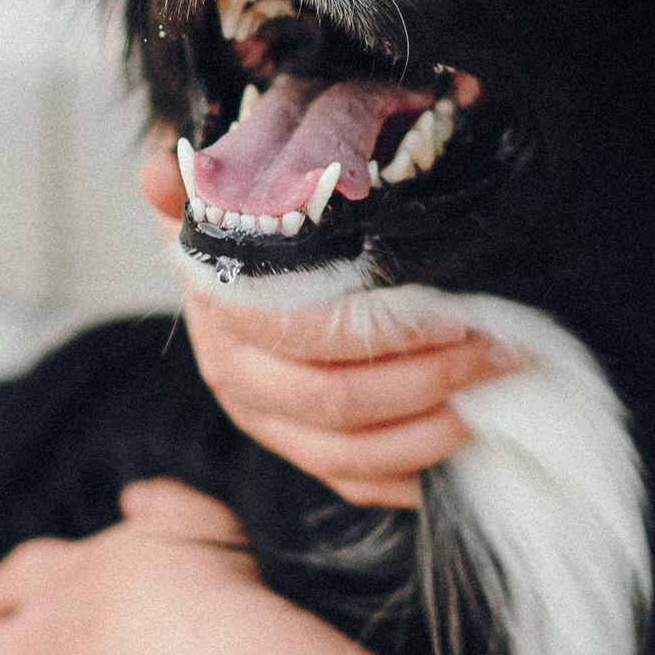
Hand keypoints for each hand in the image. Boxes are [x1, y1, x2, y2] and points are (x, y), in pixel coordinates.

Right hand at [140, 135, 519, 506]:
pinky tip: (462, 453)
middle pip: (339, 403)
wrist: (229, 270)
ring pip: (349, 455)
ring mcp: (268, 425)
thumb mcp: (228, 191)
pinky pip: (353, 485)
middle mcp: (240, 380)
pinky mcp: (296, 453)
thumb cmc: (251, 227)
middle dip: (432, 382)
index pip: (312, 339)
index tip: (462, 315)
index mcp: (227, 315)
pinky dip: (409, 477)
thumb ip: (205, 179)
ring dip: (430, 434)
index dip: (393, 335)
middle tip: (500, 353)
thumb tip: (155, 170)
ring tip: (491, 398)